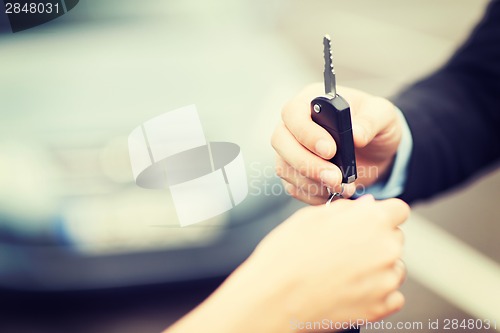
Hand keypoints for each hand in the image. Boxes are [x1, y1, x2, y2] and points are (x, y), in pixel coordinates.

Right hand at [165, 196, 408, 332]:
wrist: (275, 298)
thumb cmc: (287, 255)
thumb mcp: (311, 217)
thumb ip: (346, 209)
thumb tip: (364, 207)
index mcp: (372, 221)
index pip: (398, 210)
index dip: (383, 213)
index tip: (371, 221)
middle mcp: (385, 249)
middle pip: (395, 238)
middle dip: (376, 239)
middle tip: (346, 248)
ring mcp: (385, 281)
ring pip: (395, 267)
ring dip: (378, 266)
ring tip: (345, 270)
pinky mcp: (380, 307)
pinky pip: (392, 296)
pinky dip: (377, 292)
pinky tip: (352, 288)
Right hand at [271, 84, 401, 203]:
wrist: (375, 151)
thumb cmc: (374, 124)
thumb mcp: (382, 115)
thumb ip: (371, 121)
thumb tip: (356, 134)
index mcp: (311, 101)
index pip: (293, 112)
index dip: (306, 133)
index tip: (330, 150)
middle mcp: (294, 124)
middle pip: (280, 142)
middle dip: (307, 163)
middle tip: (335, 178)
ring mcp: (290, 150)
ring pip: (284, 167)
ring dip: (312, 182)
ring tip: (342, 187)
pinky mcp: (293, 172)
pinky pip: (293, 186)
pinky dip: (313, 194)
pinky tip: (334, 193)